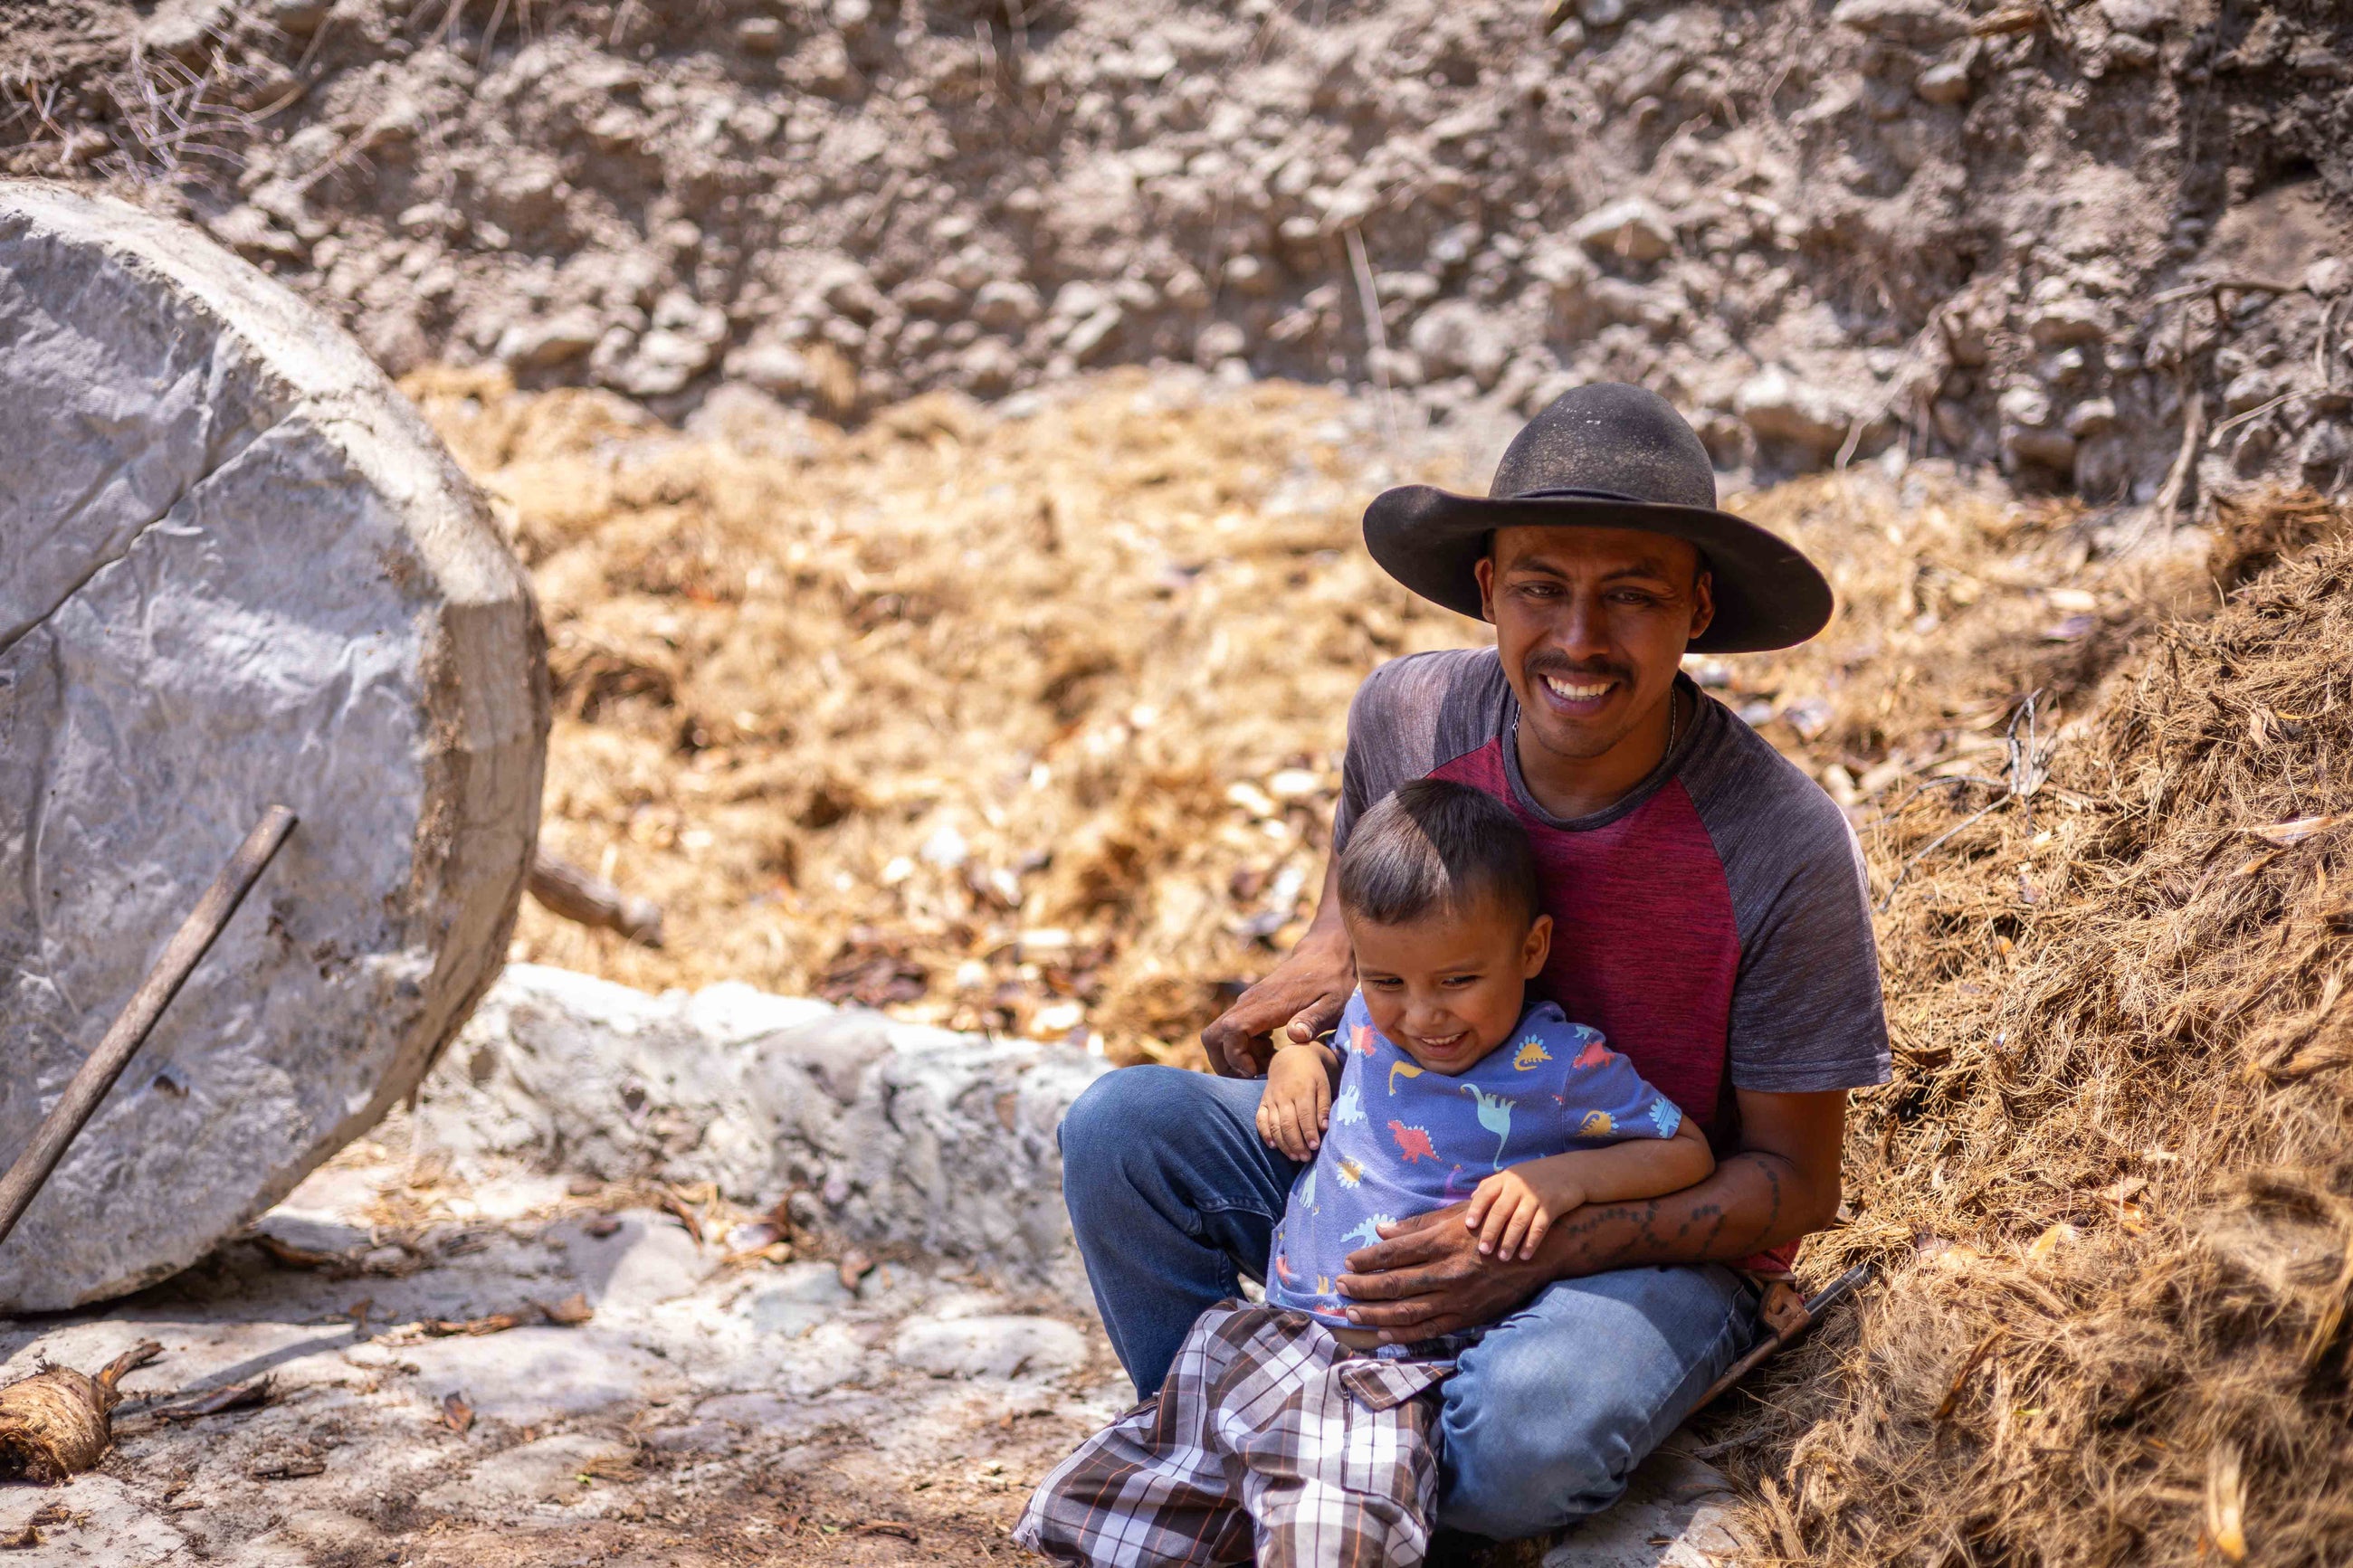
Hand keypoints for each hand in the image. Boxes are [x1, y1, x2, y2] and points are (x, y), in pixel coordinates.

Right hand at [1201, 920, 1351, 1077]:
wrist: (1326, 954)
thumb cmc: (1333, 981)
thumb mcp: (1333, 1004)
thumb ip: (1313, 1020)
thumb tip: (1294, 1034)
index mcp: (1268, 1004)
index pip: (1232, 1030)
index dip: (1236, 1056)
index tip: (1256, 1072)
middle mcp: (1250, 1002)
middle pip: (1213, 1036)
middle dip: (1224, 1063)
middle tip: (1253, 1076)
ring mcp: (1248, 1003)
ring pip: (1220, 1036)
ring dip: (1235, 1057)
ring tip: (1267, 1064)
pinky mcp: (1251, 1007)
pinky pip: (1231, 1032)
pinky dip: (1242, 1049)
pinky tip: (1270, 1052)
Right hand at [1254, 1043, 1334, 1159]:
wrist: (1290, 1058)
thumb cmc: (1311, 1074)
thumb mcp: (1323, 1085)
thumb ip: (1324, 1105)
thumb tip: (1323, 1127)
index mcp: (1302, 1090)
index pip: (1305, 1115)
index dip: (1309, 1133)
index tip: (1315, 1147)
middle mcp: (1284, 1095)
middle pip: (1288, 1123)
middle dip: (1297, 1143)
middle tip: (1305, 1157)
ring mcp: (1271, 1099)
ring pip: (1274, 1125)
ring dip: (1284, 1144)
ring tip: (1294, 1157)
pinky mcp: (1263, 1102)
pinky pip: (1260, 1120)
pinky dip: (1265, 1134)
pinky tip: (1273, 1146)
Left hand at [1335, 1205, 1551, 1341]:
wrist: (1534, 1253)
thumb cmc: (1489, 1227)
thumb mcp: (1456, 1215)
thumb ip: (1418, 1225)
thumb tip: (1382, 1230)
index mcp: (1442, 1241)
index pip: (1395, 1253)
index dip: (1367, 1260)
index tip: (1347, 1263)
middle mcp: (1447, 1271)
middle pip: (1395, 1283)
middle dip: (1362, 1287)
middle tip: (1340, 1287)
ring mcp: (1457, 1298)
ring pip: (1408, 1311)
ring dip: (1375, 1313)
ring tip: (1351, 1313)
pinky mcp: (1466, 1316)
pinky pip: (1430, 1329)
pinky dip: (1403, 1333)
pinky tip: (1382, 1332)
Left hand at [1464, 1159, 1586, 1261]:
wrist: (1571, 1171)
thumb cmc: (1536, 1176)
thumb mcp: (1513, 1175)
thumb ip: (1492, 1184)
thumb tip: (1471, 1196)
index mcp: (1506, 1179)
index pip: (1486, 1193)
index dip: (1476, 1209)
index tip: (1469, 1225)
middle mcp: (1518, 1186)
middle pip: (1500, 1211)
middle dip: (1490, 1232)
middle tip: (1483, 1250)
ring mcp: (1535, 1196)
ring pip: (1519, 1221)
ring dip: (1509, 1241)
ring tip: (1502, 1257)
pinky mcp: (1552, 1206)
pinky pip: (1539, 1227)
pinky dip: (1531, 1242)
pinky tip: (1524, 1256)